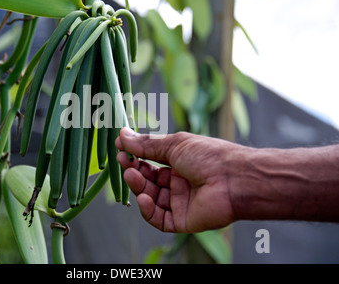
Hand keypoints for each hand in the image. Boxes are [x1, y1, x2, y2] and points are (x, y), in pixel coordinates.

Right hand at [115, 127, 237, 232]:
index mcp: (180, 163)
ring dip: (138, 187)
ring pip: (151, 198)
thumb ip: (147, 144)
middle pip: (149, 180)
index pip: (151, 162)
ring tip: (131, 175)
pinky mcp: (183, 220)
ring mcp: (181, 202)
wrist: (234, 179)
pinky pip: (159, 218)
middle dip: (134, 171)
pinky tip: (143, 197)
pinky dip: (147, 210)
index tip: (121, 148)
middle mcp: (180, 183)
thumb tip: (123, 134)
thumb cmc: (209, 156)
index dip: (136, 156)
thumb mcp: (174, 145)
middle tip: (123, 162)